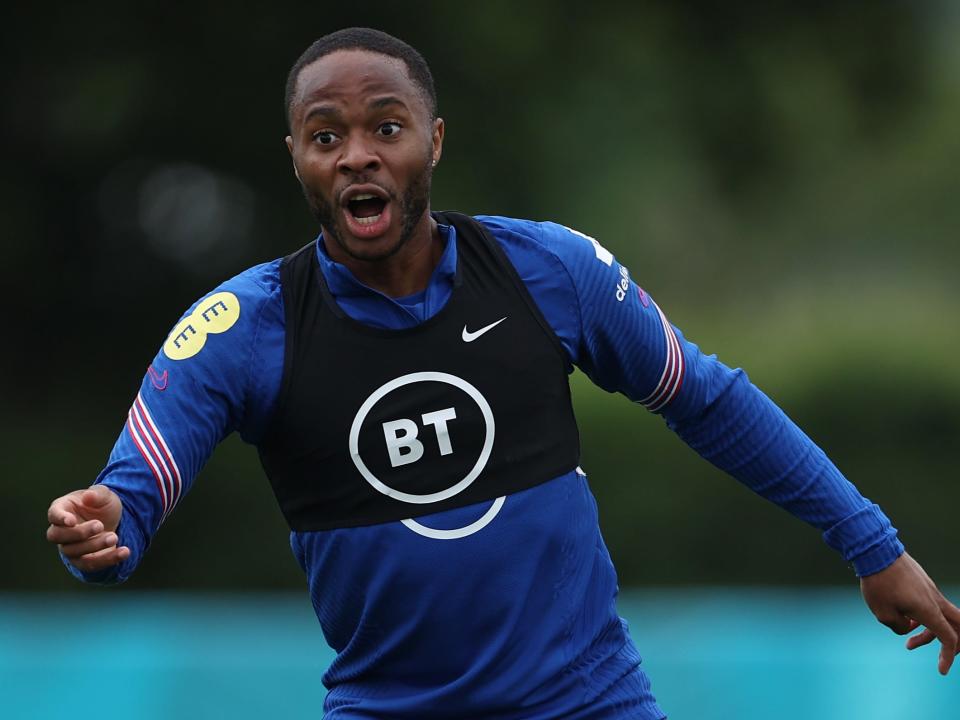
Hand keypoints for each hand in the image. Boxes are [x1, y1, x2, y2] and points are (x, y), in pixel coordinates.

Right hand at [46, 485, 129, 572]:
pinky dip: (107, 560)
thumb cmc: (101, 504)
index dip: (60, 518)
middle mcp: (61, 530)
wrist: (111, 520)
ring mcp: (69, 547)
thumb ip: (97, 493)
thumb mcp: (105, 495)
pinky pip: (90, 565)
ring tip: (114, 537)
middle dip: (79, 533)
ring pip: (73, 552)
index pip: (53, 514)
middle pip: (58, 536)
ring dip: (94, 546)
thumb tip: (88, 496)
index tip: (71, 521)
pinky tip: (124, 552)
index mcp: (62, 509)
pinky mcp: (82, 560)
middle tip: (100, 525)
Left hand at [860, 551, 959, 674]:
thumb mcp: (884, 614)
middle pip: (958, 625)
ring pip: (942, 616)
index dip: (948, 657)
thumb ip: (900, 627)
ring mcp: (930, 589)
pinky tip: (903, 617)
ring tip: (908, 642)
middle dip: (953, 644)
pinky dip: (923, 617)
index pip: (949, 638)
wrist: (875, 551)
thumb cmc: (878, 583)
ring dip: (929, 632)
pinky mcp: (922, 583)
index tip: (942, 670)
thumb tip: (907, 626)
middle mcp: (935, 600)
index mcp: (929, 610)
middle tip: (938, 653)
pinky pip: (931, 605)